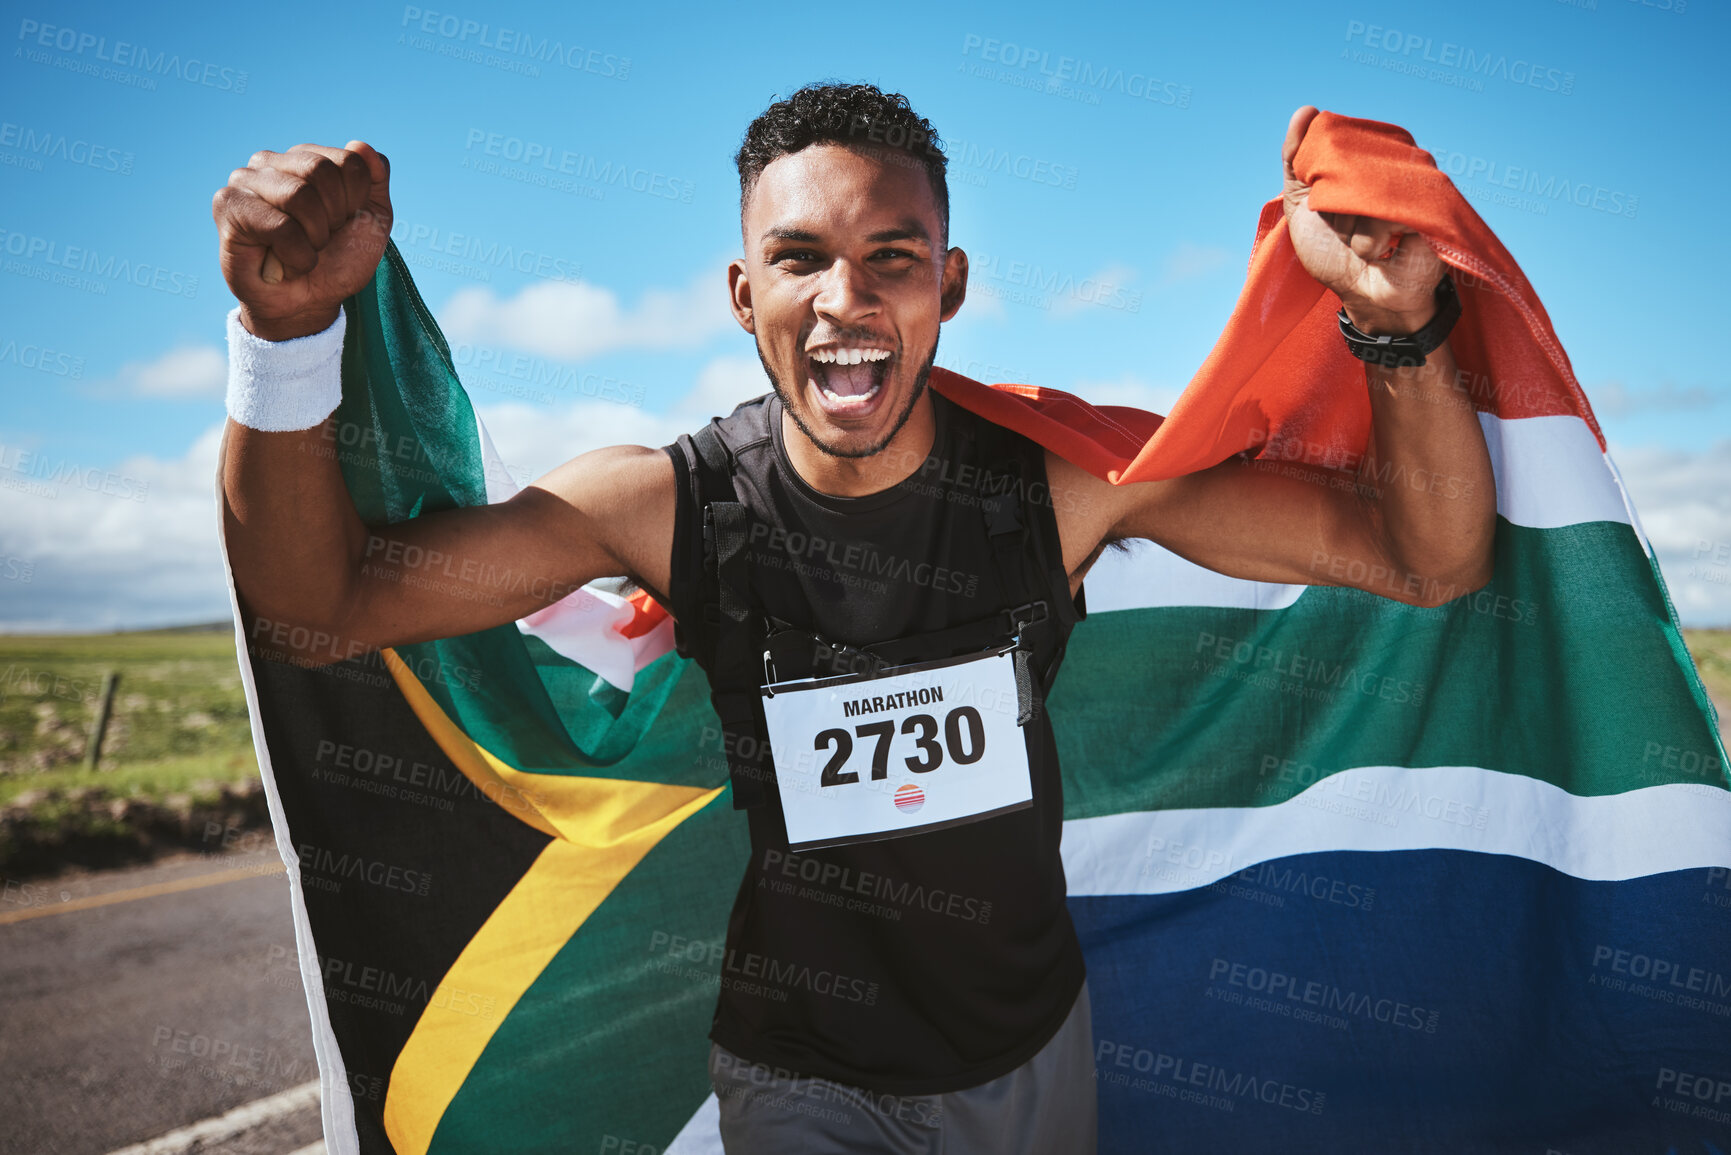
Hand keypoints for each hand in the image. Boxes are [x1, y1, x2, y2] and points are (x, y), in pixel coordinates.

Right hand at [212, 141, 392, 339]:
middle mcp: (273, 161)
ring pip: (299, 195)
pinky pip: (279, 226)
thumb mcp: (371, 220)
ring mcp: (245, 179)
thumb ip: (374, 179)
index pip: (350, 161)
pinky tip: (284, 261)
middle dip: (334, 217)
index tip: (342, 224)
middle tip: (321, 240)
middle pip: (321, 171)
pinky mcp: (227, 205)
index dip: (356, 201)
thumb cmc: (336, 261)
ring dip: (315, 237)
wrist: (308, 304)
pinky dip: (297, 254)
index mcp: (307, 158)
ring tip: (302, 249)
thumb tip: (361, 145)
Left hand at [1280, 107, 1442, 335]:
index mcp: (1366, 161)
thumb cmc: (1335, 253)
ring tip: (1364, 246)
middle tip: (1341, 230)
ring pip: (1359, 194)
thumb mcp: (1303, 204)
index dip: (1319, 185)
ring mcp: (1413, 183)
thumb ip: (1296, 160)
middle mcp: (1393, 165)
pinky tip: (1383, 253)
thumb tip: (1305, 110)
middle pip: (1345, 169)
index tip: (1322, 210)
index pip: (1334, 147)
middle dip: (1332, 208)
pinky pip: (1380, 217)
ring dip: (1349, 230)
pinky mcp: (1428, 208)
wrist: (1365, 297)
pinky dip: (1369, 242)